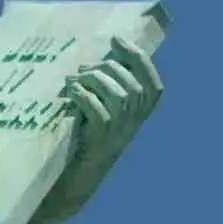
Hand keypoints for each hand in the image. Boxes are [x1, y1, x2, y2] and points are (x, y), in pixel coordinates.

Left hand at [24, 36, 163, 223]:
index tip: (117, 38)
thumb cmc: (79, 144)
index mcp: (137, 119)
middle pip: (134, 86)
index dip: (138, 58)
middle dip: (108, 67)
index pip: (153, 86)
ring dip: (94, 80)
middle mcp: (132, 127)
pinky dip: (84, 96)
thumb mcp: (99, 116)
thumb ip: (104, 91)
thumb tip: (95, 58)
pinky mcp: (99, 143)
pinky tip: (70, 93)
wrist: (68, 184)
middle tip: (83, 68)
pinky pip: (99, 112)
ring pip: (120, 96)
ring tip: (73, 80)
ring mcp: (118, 136)